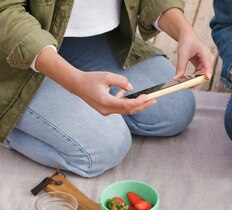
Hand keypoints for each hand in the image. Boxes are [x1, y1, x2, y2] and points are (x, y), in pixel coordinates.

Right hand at [34, 46, 154, 115]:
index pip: (127, 105)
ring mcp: (105, 111)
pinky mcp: (105, 110)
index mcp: (106, 102)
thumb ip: (121, 81)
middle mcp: (106, 110)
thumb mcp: (107, 76)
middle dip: (142, 105)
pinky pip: (118, 107)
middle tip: (154, 99)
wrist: (77, 85)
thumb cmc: (91, 79)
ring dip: (136, 104)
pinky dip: (125, 102)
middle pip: (128, 110)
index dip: (139, 102)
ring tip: (147, 98)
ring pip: (125, 110)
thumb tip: (131, 87)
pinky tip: (127, 94)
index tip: (147, 96)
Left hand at [157, 8, 212, 78]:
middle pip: (205, 74)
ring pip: (201, 77)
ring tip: (182, 85)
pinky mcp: (202, 67)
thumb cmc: (186, 42)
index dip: (207, 72)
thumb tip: (176, 80)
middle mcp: (208, 59)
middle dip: (196, 81)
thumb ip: (180, 67)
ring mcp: (206, 64)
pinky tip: (184, 81)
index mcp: (205, 52)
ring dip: (193, 81)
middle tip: (185, 86)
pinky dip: (191, 79)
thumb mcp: (182, 54)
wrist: (188, 37)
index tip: (207, 78)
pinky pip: (198, 76)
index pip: (208, 64)